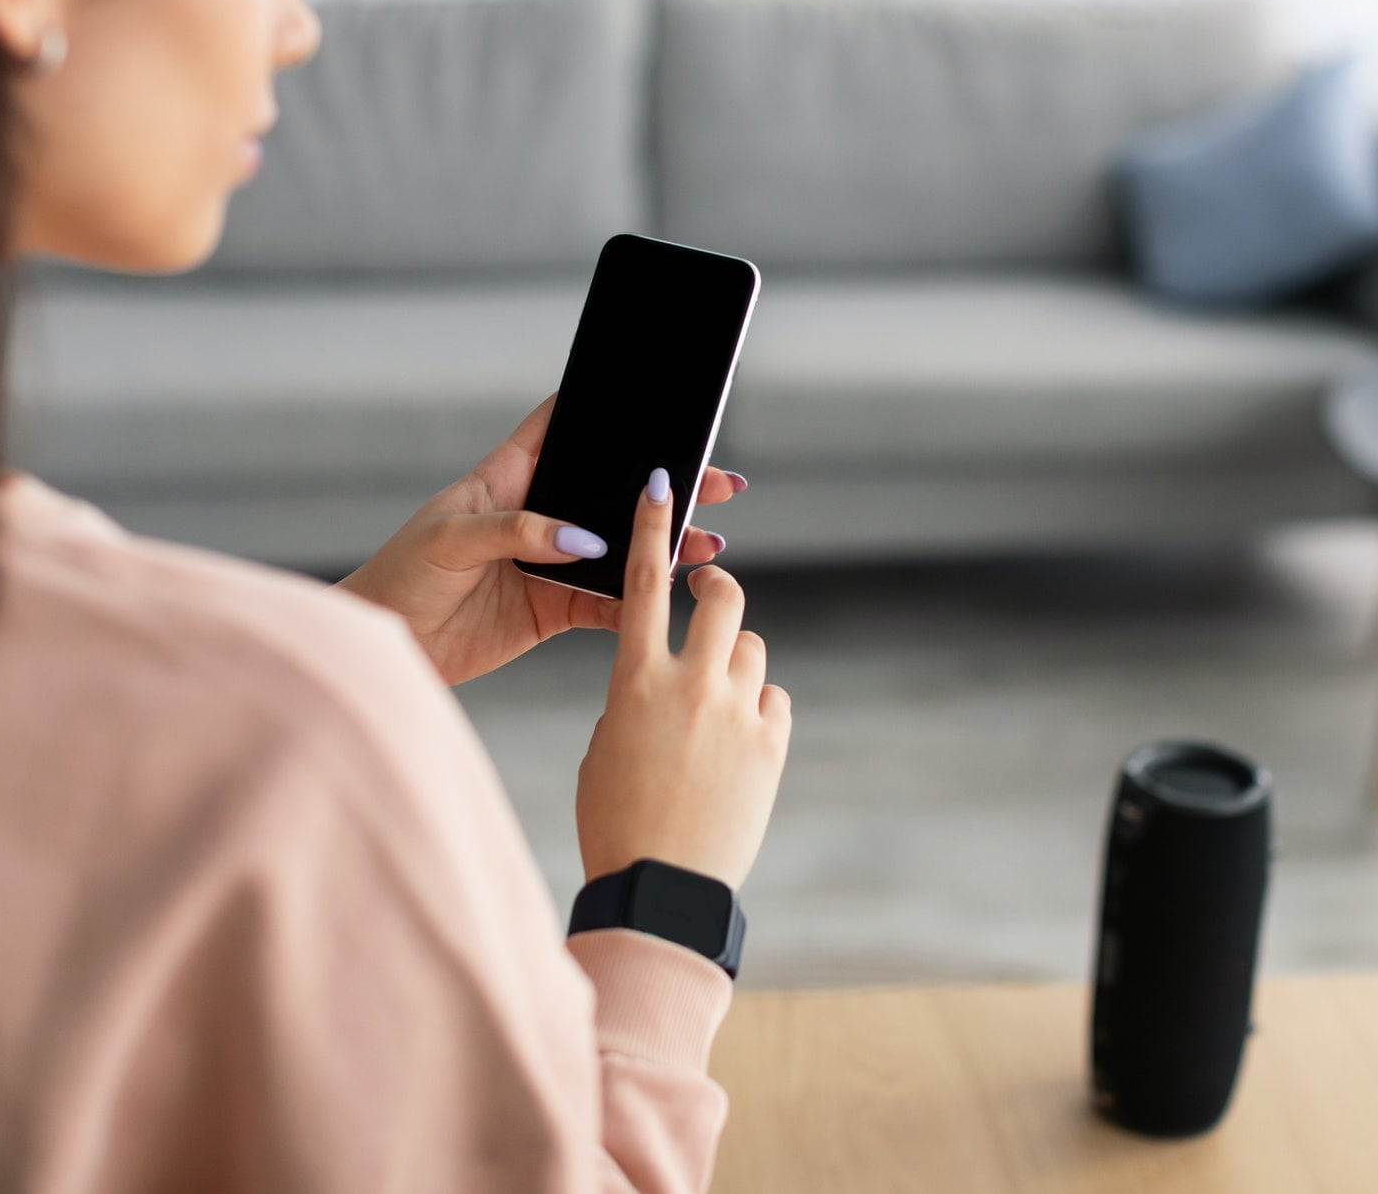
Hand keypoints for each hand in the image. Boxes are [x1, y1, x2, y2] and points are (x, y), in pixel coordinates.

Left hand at [336, 397, 749, 685]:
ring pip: (620, 547)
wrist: (389, 645)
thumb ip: (515, 531)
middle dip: (661, 486)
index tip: (654, 397)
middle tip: (716, 482)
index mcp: (507, 479)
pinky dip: (639, 602)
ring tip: (708, 543)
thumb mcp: (449, 540)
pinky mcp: (552, 609)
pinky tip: (671, 594)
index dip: (600, 410)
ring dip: (662, 545)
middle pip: (609, 490)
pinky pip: (606, 604)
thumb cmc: (400, 576)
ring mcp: (550, 563)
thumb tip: (581, 538)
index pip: (558, 428)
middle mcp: (537, 516)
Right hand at [576, 469, 790, 890]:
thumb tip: (663, 682)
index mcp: (635, 680)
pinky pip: (772, 700)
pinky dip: (757, 710)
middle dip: (718, 586)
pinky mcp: (772, 746)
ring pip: (751, 651)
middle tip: (710, 591)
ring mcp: (738, 714)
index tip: (662, 488)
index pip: (641, 585)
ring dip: (734, 664)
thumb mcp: (605, 748)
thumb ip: (632, 698)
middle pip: (725, 600)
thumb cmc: (616, 822)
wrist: (662, 889)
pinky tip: (737, 745)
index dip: (651, 529)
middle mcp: (692, 685)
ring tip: (713, 707)